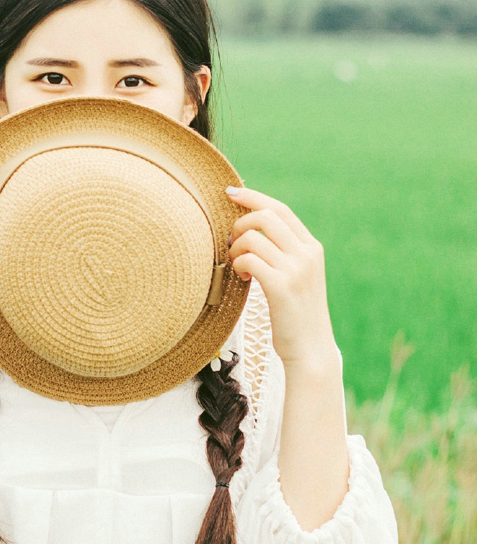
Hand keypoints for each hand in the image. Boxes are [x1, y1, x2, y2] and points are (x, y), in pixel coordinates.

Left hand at [226, 186, 337, 369]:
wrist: (310, 350)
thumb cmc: (295, 313)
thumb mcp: (298, 275)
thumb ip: (284, 251)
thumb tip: (251, 227)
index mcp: (312, 247)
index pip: (280, 209)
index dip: (253, 197)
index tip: (231, 193)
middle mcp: (307, 254)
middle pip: (265, 216)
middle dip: (240, 222)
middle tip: (232, 242)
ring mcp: (296, 270)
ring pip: (253, 237)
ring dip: (236, 248)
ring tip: (238, 265)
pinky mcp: (282, 287)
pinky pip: (249, 259)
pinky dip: (238, 264)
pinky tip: (243, 278)